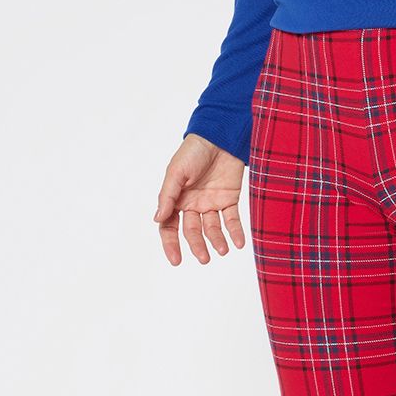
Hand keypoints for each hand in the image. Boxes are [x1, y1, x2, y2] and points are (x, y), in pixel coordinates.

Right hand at [153, 134, 248, 265]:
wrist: (219, 135)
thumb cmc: (193, 151)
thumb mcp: (176, 172)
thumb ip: (168, 195)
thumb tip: (157, 218)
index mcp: (176, 199)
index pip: (169, 226)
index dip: (171, 244)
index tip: (176, 260)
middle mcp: (193, 204)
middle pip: (193, 231)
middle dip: (197, 246)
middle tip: (204, 259)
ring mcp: (212, 202)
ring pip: (213, 228)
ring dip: (217, 241)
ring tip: (223, 251)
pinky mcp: (229, 198)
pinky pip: (232, 219)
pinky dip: (235, 231)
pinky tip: (239, 243)